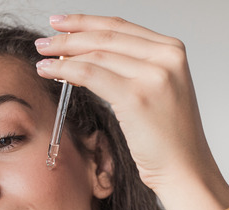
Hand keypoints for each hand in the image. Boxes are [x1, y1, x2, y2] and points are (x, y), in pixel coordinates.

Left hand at [35, 14, 228, 209]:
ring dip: (63, 54)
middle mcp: (166, 57)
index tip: (62, 23)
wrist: (185, 169)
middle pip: (106, 36)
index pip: (121, 26)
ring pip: (95, 54)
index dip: (86, 22)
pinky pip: (90, 75)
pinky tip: (49, 71)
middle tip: (44, 42)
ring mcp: (153, 75)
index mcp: (172, 51)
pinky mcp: (136, 97)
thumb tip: (89, 54)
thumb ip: (134, 67)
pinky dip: (65, 71)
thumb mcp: (158, 90)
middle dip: (69, 36)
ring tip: (43, 58)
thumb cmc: (170, 138)